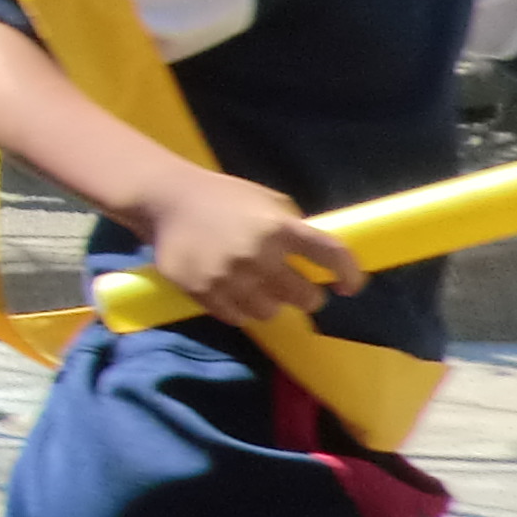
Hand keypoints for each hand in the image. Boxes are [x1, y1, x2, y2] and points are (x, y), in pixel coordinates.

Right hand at [133, 169, 365, 336]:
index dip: (349, 274)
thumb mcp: (267, 202)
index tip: (350, 287)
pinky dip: (240, 310)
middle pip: (304, 297)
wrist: (166, 199)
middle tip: (294, 289)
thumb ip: (292, 228)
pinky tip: (234, 294)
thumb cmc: (224, 198)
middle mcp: (258, 254)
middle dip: (305, 295)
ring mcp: (230, 276)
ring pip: (270, 312)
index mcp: (279, 227)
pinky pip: (237, 317)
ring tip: (257, 290)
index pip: (330, 255)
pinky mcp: (203, 291)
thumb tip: (320, 260)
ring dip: (269, 303)